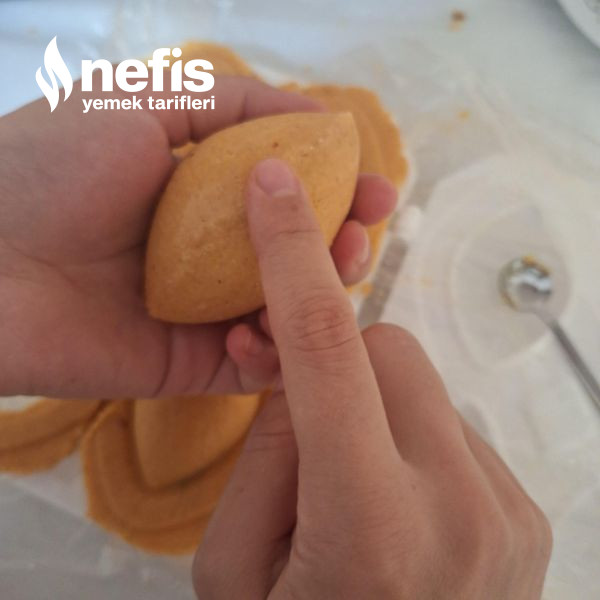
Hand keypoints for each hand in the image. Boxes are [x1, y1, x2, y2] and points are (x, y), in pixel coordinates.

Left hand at [0, 77, 395, 398]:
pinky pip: (258, 367)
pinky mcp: (194, 366)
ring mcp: (207, 313)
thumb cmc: (50, 170)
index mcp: (206, 197)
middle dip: (344, 246)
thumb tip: (323, 114)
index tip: (380, 190)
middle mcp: (213, 255)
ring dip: (322, 298)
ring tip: (330, 277)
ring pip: (291, 312)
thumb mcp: (143, 104)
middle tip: (361, 236)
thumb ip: (234, 105)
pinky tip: (266, 328)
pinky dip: (278, 352)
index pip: (293, 198)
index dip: (342, 192)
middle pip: (302, 257)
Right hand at [192, 159, 551, 598]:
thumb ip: (265, 453)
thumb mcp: (234, 568)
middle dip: (334, 361)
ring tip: (352, 480)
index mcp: (369, 530)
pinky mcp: (528, 512)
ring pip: (421, 382)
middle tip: (303, 421)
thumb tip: (300, 372)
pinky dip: (410, 437)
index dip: (292, 255)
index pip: (325, 349)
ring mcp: (507, 510)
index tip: (275, 188)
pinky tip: (395, 502)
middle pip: (387, 348)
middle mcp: (459, 511)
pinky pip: (452, 426)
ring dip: (372, 403)